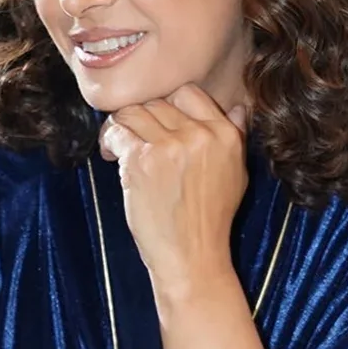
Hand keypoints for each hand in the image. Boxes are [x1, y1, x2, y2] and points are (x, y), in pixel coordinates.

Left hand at [99, 84, 248, 298]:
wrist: (193, 255)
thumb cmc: (213, 219)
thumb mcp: (237, 174)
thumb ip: (235, 137)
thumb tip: (237, 108)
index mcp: (225, 135)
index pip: (189, 93)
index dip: (169, 105)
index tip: (160, 123)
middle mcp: (199, 135)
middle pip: (158, 101)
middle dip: (143, 118)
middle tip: (137, 138)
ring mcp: (169, 146)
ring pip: (133, 111)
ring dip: (123, 125)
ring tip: (121, 146)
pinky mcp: (141, 161)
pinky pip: (117, 131)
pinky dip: (110, 141)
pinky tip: (113, 156)